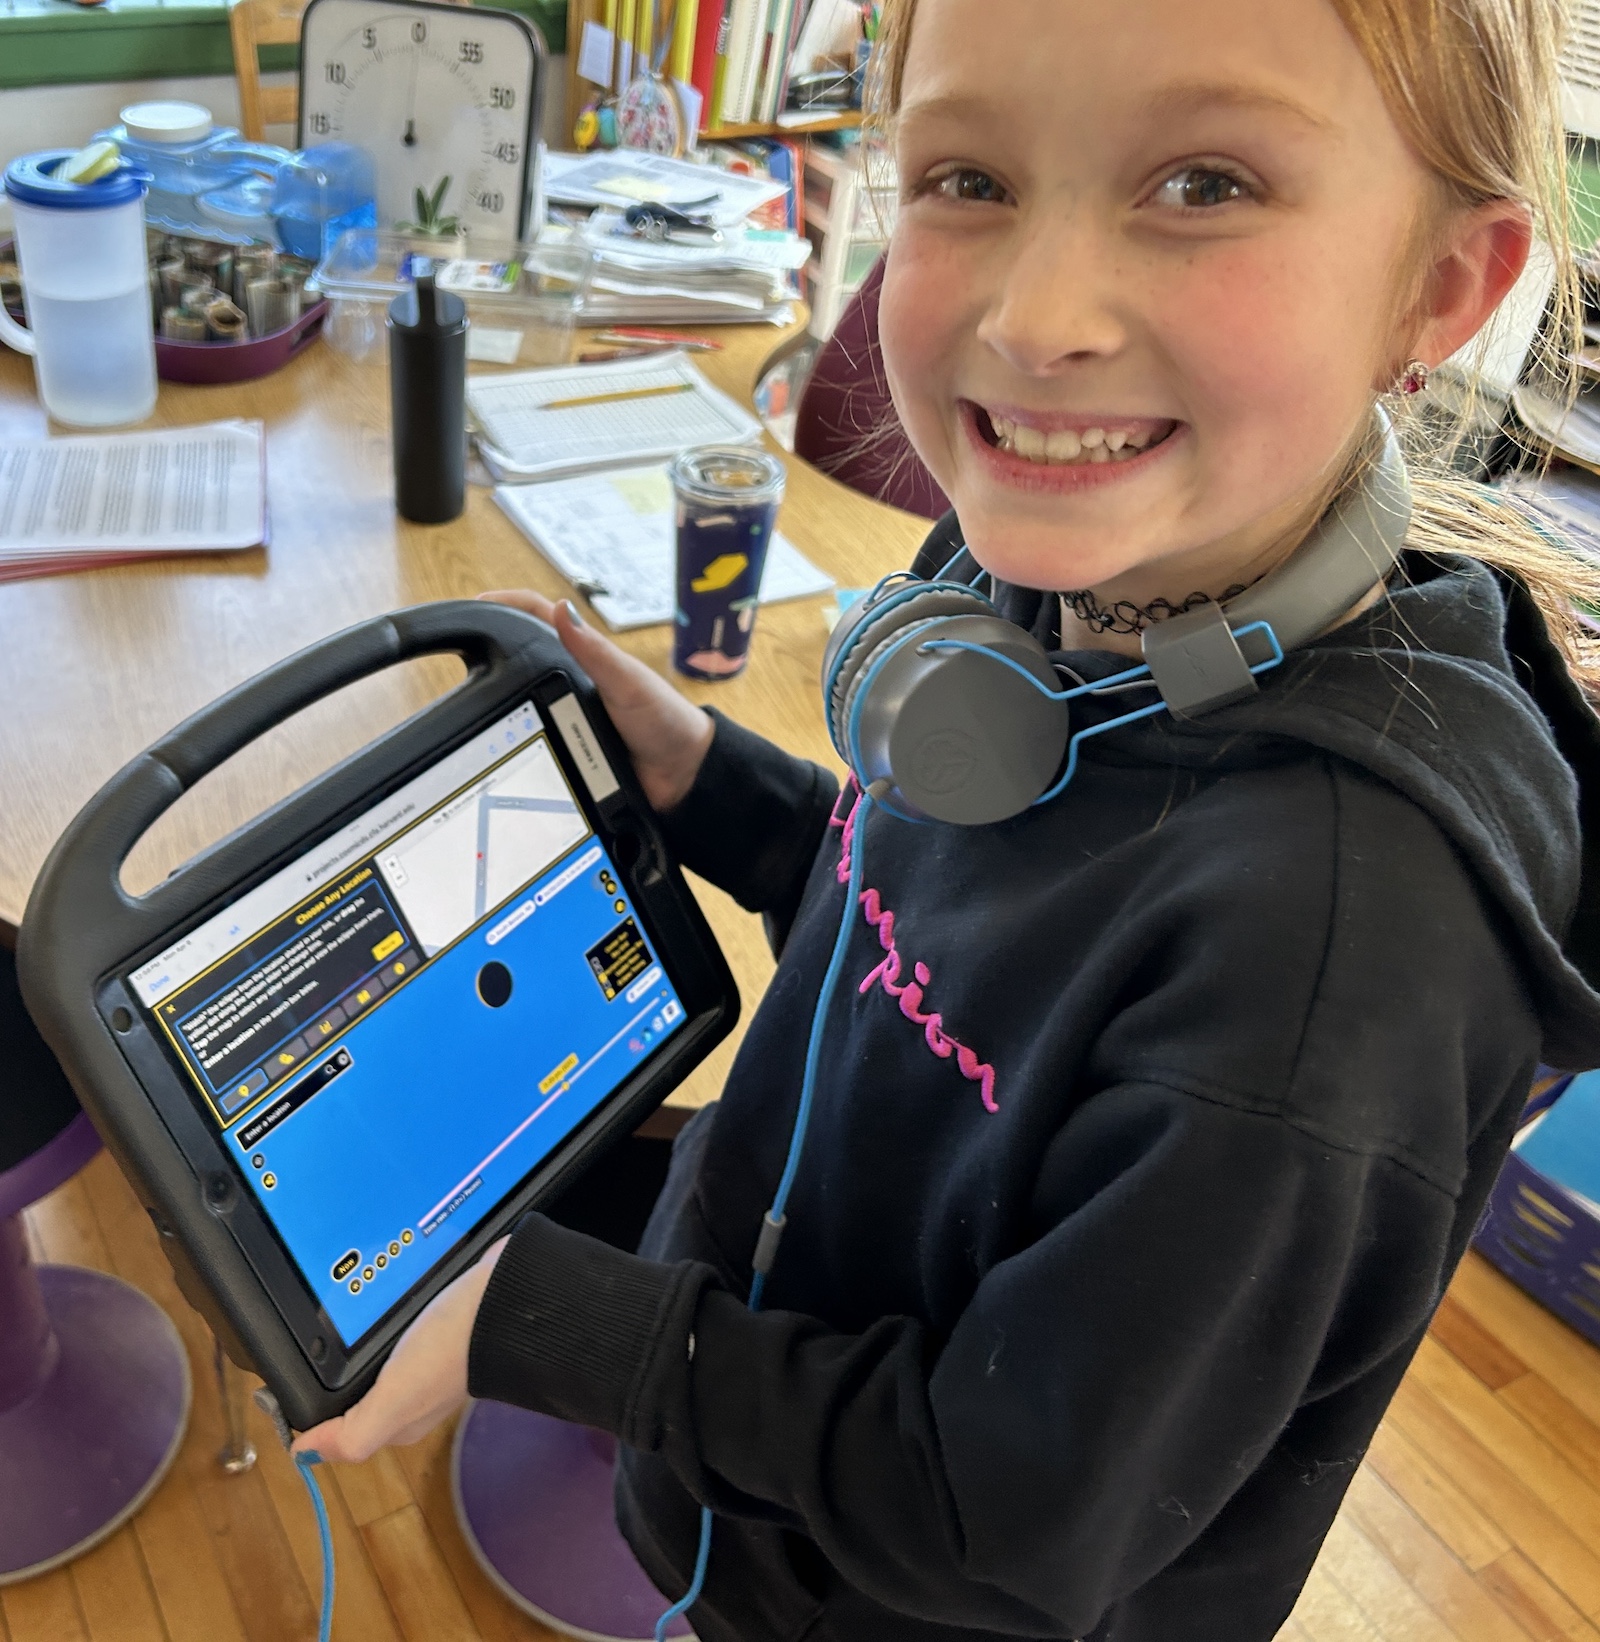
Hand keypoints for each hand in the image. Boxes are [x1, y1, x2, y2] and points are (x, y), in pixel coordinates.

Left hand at [292, 1239, 506, 1463]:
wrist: (505, 1297)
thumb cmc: (450, 1350)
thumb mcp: (394, 1401)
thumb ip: (351, 1434)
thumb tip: (302, 1454)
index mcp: (402, 1417)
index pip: (343, 1425)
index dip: (310, 1412)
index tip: (282, 1384)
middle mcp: (415, 1387)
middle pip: (359, 1387)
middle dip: (334, 1369)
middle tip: (307, 1339)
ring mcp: (430, 1350)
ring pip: (380, 1352)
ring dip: (358, 1336)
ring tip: (337, 1313)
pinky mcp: (441, 1316)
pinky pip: (400, 1321)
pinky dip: (383, 1314)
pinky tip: (376, 1296)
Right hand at [480, 590, 713, 812]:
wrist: (682, 776)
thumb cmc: (665, 721)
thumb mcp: (628, 683)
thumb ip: (596, 651)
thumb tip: (561, 609)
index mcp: (584, 660)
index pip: (539, 619)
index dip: (509, 605)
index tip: (477, 603)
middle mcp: (570, 685)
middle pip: (520, 662)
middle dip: (490, 655)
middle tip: (457, 657)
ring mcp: (566, 717)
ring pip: (520, 704)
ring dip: (497, 703)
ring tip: (464, 705)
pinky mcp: (564, 750)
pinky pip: (531, 742)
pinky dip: (513, 741)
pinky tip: (491, 746)